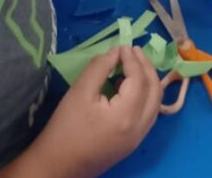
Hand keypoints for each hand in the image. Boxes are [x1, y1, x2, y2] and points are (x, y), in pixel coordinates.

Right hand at [33, 47, 161, 177]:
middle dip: (147, 67)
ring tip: (135, 64)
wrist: (57, 166)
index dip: (132, 59)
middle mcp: (140, 128)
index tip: (122, 45)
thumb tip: (115, 52)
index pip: (139, 79)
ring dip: (149, 81)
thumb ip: (100, 67)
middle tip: (134, 50)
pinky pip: (148, 114)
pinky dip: (145, 96)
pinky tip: (131, 87)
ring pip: (155, 103)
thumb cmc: (65, 128)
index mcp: (127, 115)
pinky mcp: (132, 143)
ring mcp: (138, 138)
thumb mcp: (79, 92)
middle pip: (154, 90)